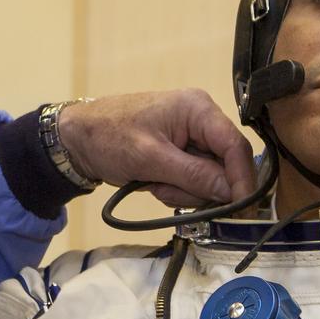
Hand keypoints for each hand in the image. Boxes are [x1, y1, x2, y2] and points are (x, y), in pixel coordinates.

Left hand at [59, 91, 255, 206]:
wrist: (77, 138)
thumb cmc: (108, 137)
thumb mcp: (150, 158)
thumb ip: (193, 175)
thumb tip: (231, 193)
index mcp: (198, 109)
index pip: (235, 146)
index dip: (242, 180)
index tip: (241, 209)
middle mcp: (201, 120)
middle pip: (224, 166)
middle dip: (199, 187)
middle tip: (167, 192)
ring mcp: (192, 138)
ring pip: (209, 178)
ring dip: (184, 191)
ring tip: (154, 184)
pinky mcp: (182, 153)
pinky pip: (194, 180)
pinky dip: (176, 189)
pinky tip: (153, 183)